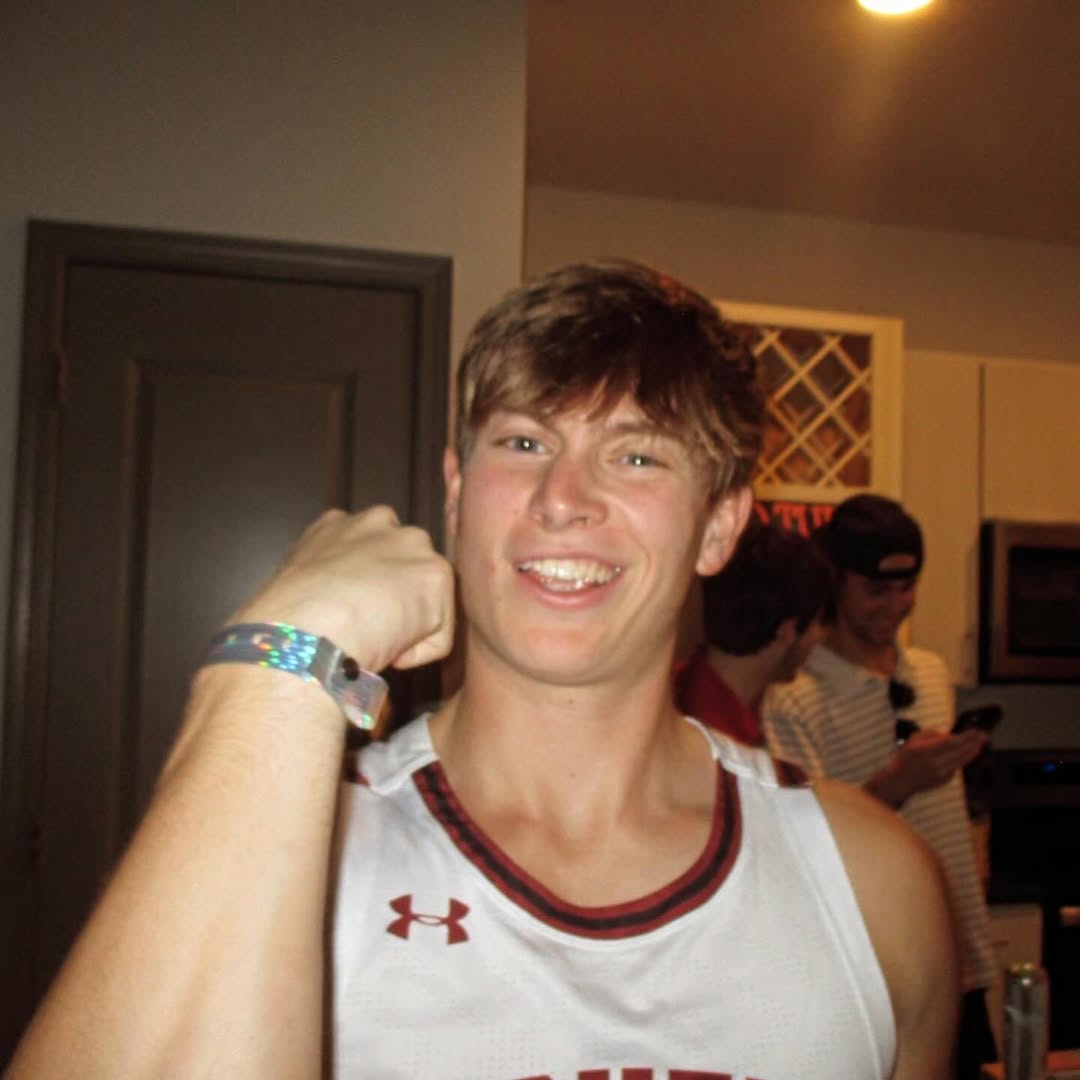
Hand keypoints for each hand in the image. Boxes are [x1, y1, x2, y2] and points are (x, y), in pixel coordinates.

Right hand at [229, 506, 455, 672]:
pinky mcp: (436, 575)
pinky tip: (389, 653)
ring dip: (410, 624)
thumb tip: (336, 606)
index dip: (366, 587)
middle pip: (405, 563)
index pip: (368, 548)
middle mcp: (378, 521)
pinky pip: (438, 635)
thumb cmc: (286, 621)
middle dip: (397, 595)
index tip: (353, 613)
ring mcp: (411, 544)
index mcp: (337, 523)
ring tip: (376, 640)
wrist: (308, 627)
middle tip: (370, 627)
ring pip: (426, 596)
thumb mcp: (298, 583)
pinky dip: (418, 653)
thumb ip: (326, 580)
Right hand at [890, 727, 988, 799]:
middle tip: (984, 736)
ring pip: (962, 761)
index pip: (951, 743)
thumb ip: (932, 734)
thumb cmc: (906, 757)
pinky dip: (962, 760)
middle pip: (960, 752)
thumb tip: (950, 735)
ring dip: (973, 752)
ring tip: (981, 744)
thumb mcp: (914, 739)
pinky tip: (965, 753)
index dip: (966, 737)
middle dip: (974, 743)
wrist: (901, 779)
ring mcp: (941, 773)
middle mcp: (935, 763)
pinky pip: (956, 767)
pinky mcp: (945, 780)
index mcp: (926, 750)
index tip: (976, 731)